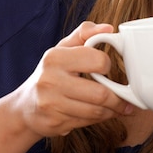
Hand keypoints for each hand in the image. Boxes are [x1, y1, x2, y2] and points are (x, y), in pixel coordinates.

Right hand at [14, 22, 132, 138]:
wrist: (25, 106)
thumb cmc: (50, 72)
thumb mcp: (62, 49)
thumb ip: (84, 34)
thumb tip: (109, 29)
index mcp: (55, 58)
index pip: (98, 61)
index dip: (107, 65)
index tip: (107, 69)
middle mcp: (51, 81)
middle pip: (100, 93)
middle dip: (118, 98)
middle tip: (127, 98)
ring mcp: (51, 104)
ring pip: (96, 112)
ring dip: (112, 111)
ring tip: (118, 107)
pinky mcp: (54, 123)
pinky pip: (87, 122)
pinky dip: (99, 119)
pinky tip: (102, 114)